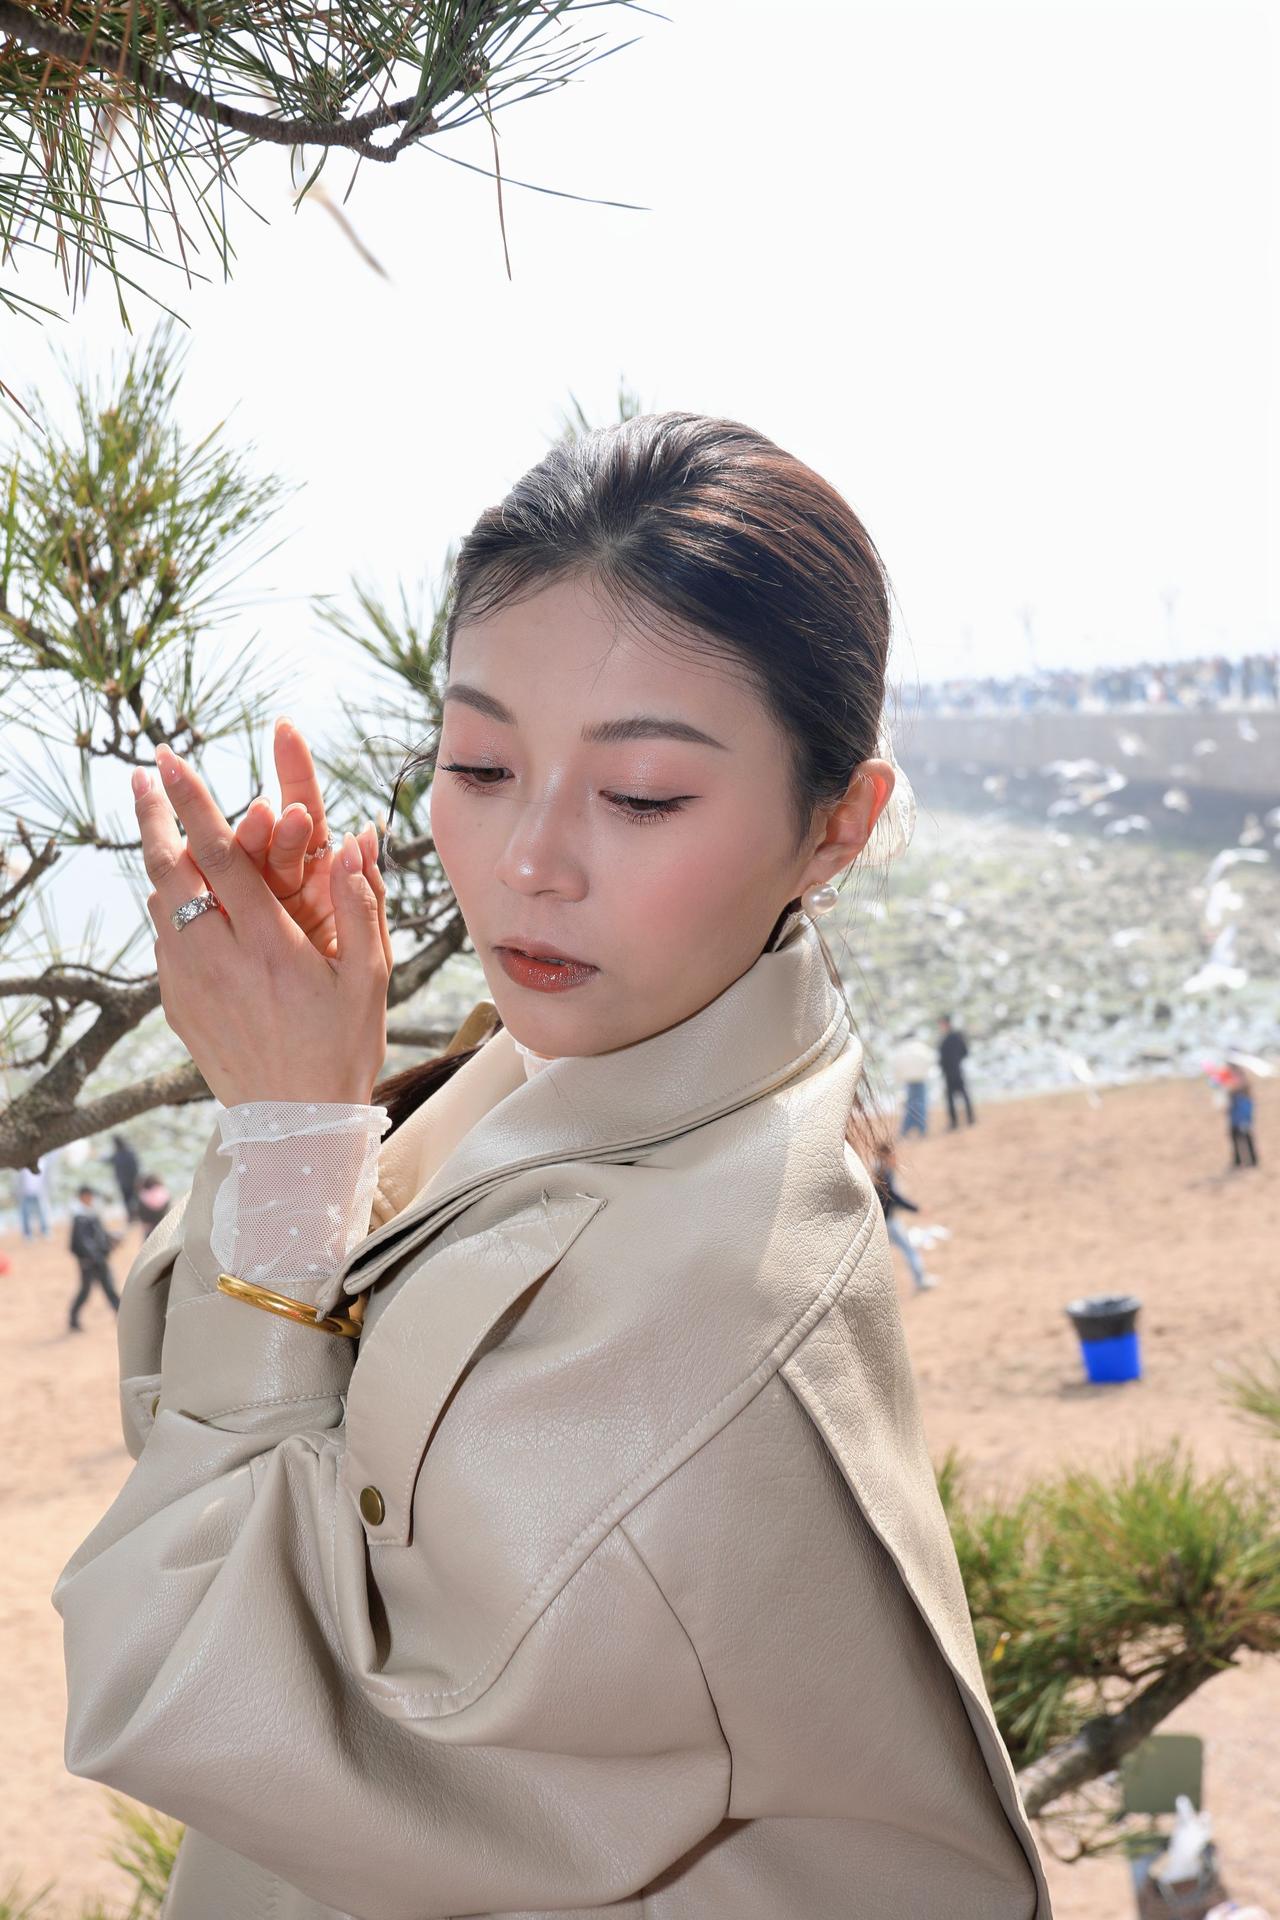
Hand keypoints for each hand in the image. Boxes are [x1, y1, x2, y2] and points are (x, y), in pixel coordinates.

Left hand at [136, 744, 391, 1106]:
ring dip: (158, 858)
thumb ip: (359, 902)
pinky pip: (165, 940)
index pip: (219, 856)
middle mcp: (217, 957)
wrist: (296, 1124)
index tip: (168, 761)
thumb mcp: (367, 976)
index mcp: (267, 943)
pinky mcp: (177, 1004)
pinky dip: (168, 906)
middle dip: (153, 816)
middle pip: (168, 870)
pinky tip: (176, 894)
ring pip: (159, 903)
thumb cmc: (341, 1047)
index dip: (193, 803)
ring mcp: (189, 982)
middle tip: (142, 777)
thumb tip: (358, 839)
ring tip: (158, 825)